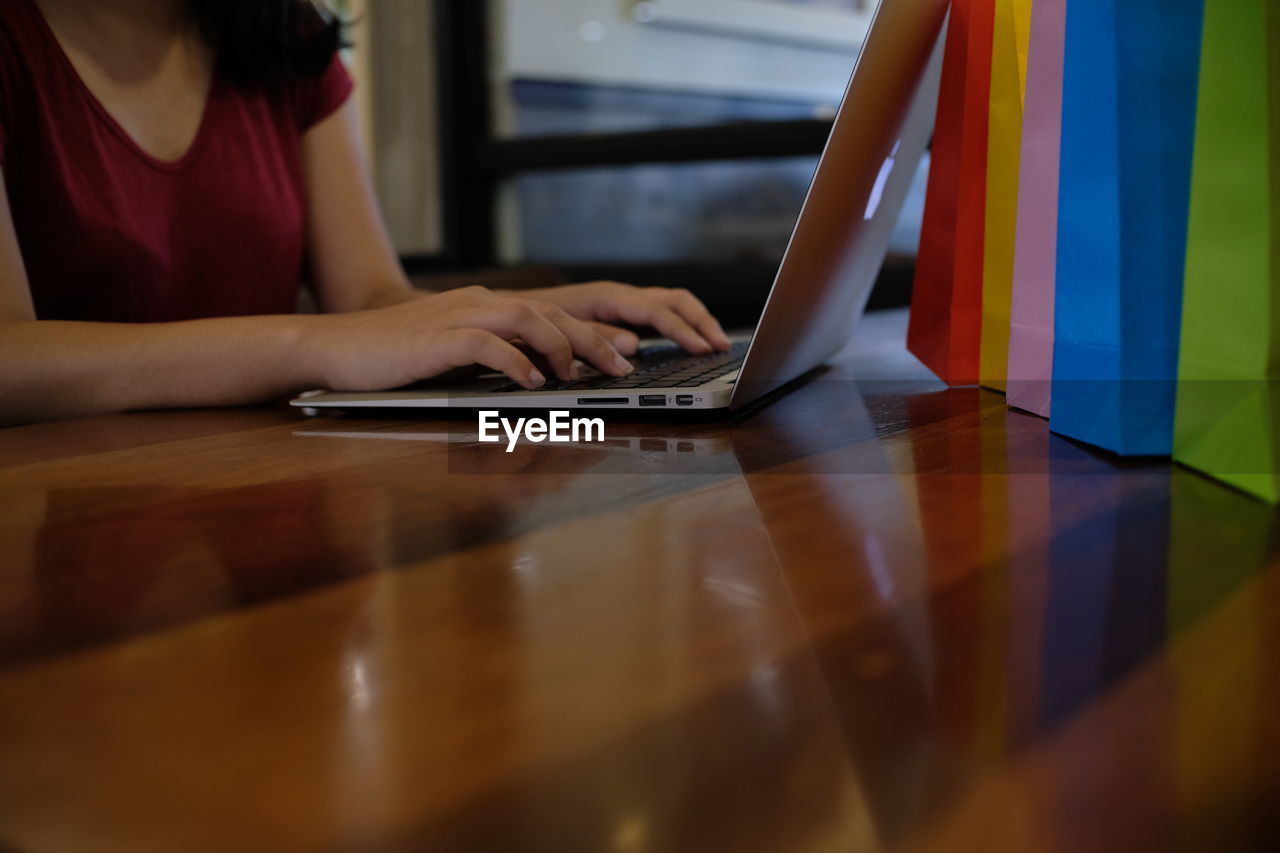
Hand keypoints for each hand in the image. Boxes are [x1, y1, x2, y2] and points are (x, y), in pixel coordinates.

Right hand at [305, 286, 634, 391]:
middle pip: (549, 311)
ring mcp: (457, 316)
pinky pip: (487, 344)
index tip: (622, 356)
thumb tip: (536, 380)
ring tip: (579, 376)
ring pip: (527, 318)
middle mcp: (477, 303)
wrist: (335, 348)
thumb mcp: (452, 356)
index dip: (590, 332)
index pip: (550, 312)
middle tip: (621, 367)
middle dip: (591, 339)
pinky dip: (516, 363)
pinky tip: (533, 383)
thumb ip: (492, 359)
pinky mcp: (436, 339)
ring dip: (560, 347)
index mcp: (484, 306)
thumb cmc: (393, 358)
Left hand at [514, 282, 731, 355]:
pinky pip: (657, 312)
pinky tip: (686, 342)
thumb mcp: (554, 332)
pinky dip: (678, 323)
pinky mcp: (616, 313)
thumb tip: (634, 346)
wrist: (499, 313)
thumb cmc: (525, 323)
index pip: (655, 310)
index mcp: (604, 297)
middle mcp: (615, 295)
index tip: (702, 349)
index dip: (681, 330)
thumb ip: (595, 338)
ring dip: (694, 321)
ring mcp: (618, 302)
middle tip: (720, 347)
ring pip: (669, 303)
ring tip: (714, 345)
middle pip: (672, 300)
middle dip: (700, 322)